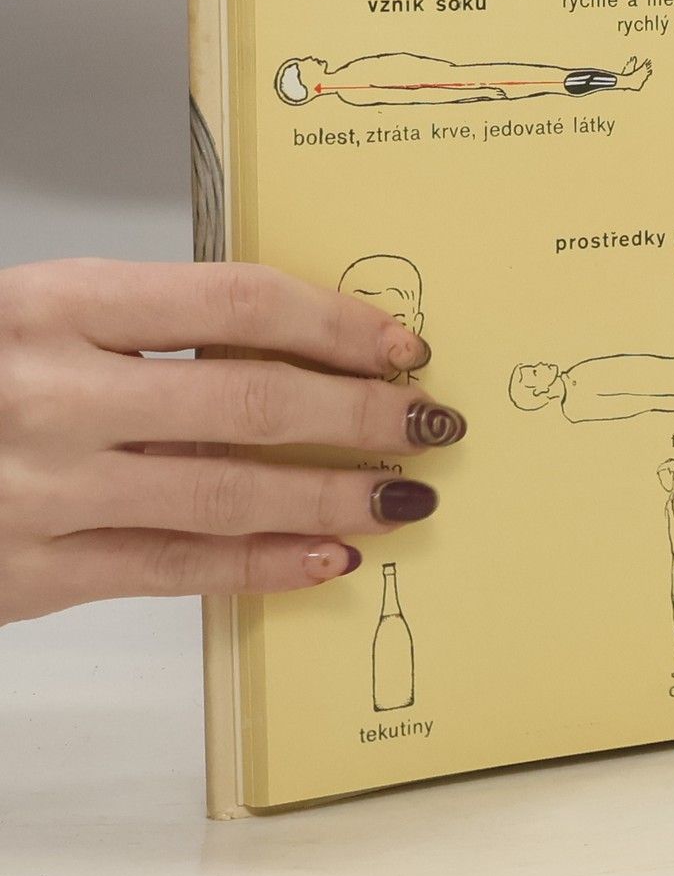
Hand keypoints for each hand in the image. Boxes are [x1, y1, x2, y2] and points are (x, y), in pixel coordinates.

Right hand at [0, 260, 466, 626]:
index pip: (233, 302)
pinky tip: (328, 555)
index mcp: (48, 305)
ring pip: (227, 493)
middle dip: (361, 415)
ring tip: (405, 494)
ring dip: (335, 494)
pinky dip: (265, 565)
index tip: (401, 345)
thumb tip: (297, 346)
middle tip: (432, 422)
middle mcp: (46, 393)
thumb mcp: (36, 320)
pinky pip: (176, 570)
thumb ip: (146, 329)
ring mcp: (38, 489)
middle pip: (250, 401)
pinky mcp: (29, 573)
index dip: (336, 324)